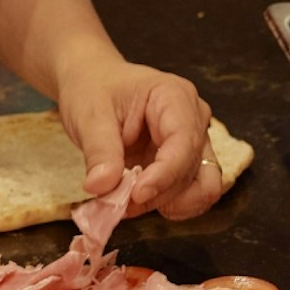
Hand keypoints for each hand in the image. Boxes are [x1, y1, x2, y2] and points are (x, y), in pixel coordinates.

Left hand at [53, 48, 227, 223]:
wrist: (94, 83)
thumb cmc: (94, 89)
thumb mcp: (89, 116)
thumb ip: (99, 152)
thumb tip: (101, 188)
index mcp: (175, 97)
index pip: (184, 142)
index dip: (164, 174)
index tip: (136, 195)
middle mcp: (194, 119)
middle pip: (193, 169)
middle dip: (158, 193)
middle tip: (117, 205)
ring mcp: (194, 141)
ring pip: (200, 185)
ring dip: (166, 203)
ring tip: (127, 205)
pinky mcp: (185, 161)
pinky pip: (191, 191)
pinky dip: (167, 204)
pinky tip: (139, 203)